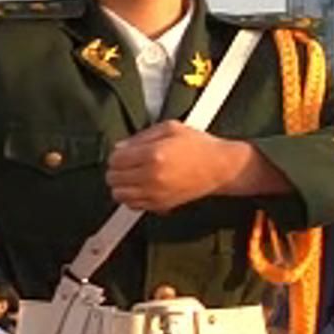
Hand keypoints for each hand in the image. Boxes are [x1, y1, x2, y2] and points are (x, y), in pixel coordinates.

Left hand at [106, 125, 247, 212]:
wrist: (219, 168)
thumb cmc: (199, 146)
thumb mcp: (170, 128)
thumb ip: (142, 136)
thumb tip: (121, 147)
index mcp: (153, 154)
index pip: (115, 159)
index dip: (117, 155)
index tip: (123, 153)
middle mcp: (152, 176)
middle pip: (113, 178)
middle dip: (116, 170)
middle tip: (125, 164)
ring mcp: (156, 193)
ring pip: (119, 195)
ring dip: (121, 185)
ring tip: (130, 177)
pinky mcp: (161, 205)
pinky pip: (133, 206)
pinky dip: (131, 198)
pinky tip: (140, 188)